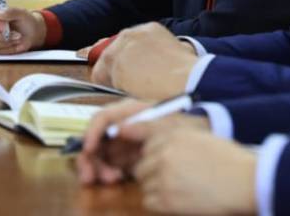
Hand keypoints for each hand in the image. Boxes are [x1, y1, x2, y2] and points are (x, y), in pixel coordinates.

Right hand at [0, 2, 45, 53]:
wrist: (30, 35)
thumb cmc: (25, 21)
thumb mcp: (22, 13)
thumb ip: (12, 11)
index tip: (4, 26)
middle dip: (2, 36)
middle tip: (18, 35)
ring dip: (6, 43)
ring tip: (19, 39)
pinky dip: (6, 49)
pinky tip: (15, 45)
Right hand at [77, 98, 210, 184]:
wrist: (200, 136)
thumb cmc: (184, 125)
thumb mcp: (168, 123)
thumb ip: (144, 124)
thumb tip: (119, 129)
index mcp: (129, 111)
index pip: (101, 118)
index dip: (91, 132)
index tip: (88, 149)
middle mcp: (121, 126)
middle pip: (95, 139)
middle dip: (90, 159)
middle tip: (93, 177)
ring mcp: (122, 143)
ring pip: (98, 156)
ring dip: (98, 169)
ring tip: (112, 179)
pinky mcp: (125, 158)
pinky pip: (109, 165)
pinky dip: (107, 173)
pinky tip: (117, 179)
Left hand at [91, 22, 196, 98]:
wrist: (188, 79)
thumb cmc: (187, 72)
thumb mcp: (175, 52)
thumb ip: (156, 53)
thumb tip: (149, 65)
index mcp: (148, 29)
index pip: (124, 43)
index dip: (126, 61)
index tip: (130, 71)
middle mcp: (132, 33)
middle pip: (111, 53)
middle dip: (117, 69)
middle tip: (131, 84)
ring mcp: (122, 48)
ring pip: (105, 66)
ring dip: (114, 79)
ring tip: (132, 89)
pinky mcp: (116, 64)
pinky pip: (100, 78)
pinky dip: (108, 87)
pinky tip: (127, 90)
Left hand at [132, 118, 257, 214]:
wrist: (243, 181)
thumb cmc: (228, 160)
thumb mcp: (200, 138)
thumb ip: (174, 139)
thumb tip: (145, 141)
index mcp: (174, 136)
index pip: (145, 145)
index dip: (153, 155)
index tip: (160, 162)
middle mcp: (165, 154)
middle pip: (141, 166)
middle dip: (152, 172)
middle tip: (171, 178)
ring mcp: (163, 177)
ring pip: (144, 184)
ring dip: (156, 188)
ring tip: (179, 188)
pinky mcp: (166, 200)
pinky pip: (148, 201)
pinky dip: (159, 202)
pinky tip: (176, 198)